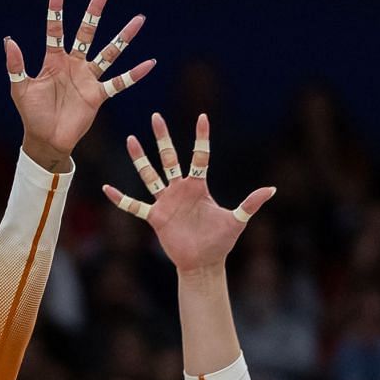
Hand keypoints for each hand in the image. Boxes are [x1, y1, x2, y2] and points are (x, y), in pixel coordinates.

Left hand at [7, 0, 154, 172]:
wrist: (46, 140)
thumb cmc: (31, 114)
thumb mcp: (20, 89)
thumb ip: (16, 66)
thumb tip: (10, 41)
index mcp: (53, 60)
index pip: (55, 29)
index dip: (56, 10)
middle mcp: (73, 64)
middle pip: (87, 31)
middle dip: (95, 11)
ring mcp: (88, 78)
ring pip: (109, 53)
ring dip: (123, 38)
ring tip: (138, 20)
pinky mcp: (98, 95)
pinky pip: (119, 82)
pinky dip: (134, 75)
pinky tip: (149, 64)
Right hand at [100, 113, 274, 272]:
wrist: (204, 263)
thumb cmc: (220, 241)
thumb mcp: (237, 220)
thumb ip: (250, 203)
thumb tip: (272, 189)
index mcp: (199, 186)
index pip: (200, 156)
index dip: (201, 137)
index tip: (202, 117)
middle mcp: (180, 189)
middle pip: (169, 158)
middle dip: (162, 138)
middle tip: (156, 116)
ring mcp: (165, 202)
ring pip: (150, 175)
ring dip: (140, 159)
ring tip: (131, 139)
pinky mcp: (155, 217)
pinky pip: (134, 206)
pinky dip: (120, 199)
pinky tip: (107, 188)